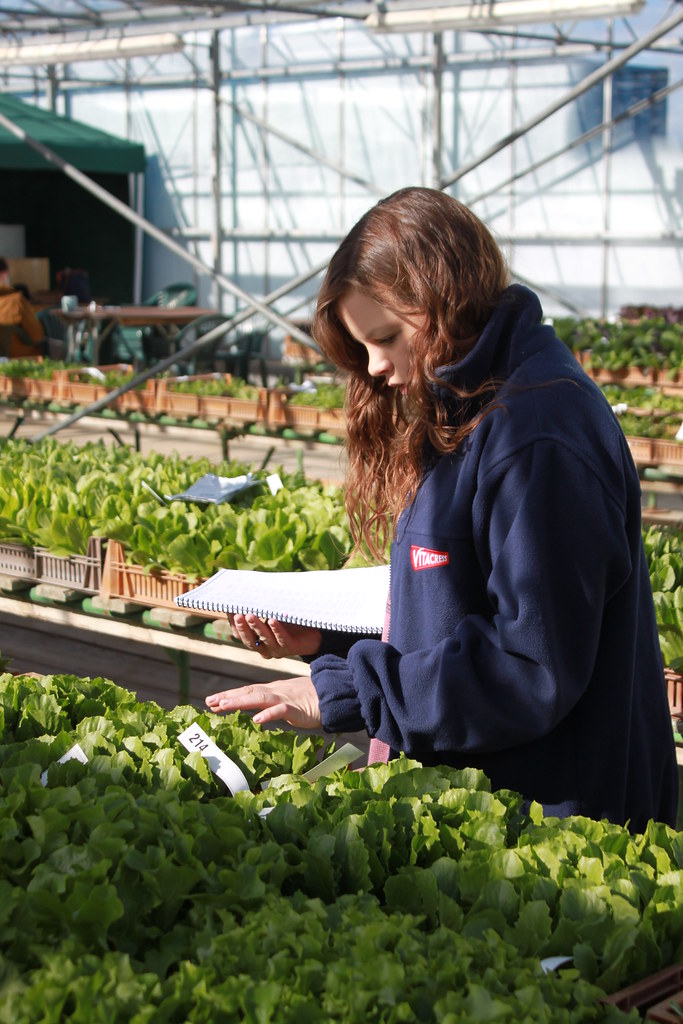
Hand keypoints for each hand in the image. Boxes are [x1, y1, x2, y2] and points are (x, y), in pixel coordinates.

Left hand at [205, 676, 320, 728]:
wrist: (334, 694)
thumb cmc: (311, 699)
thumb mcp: (288, 699)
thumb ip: (272, 704)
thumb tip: (257, 712)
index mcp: (273, 690)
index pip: (247, 692)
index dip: (230, 696)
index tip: (212, 701)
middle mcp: (276, 692)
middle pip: (249, 692)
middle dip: (229, 697)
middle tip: (209, 702)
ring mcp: (286, 699)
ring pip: (260, 698)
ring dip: (241, 701)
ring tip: (224, 705)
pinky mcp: (297, 709)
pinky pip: (281, 711)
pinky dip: (269, 714)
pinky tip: (257, 720)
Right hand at [228, 613, 321, 659]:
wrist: (314, 633)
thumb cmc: (290, 622)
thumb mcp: (272, 614)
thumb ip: (260, 608)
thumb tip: (244, 591)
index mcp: (257, 641)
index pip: (241, 635)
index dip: (235, 625)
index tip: (230, 610)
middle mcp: (265, 648)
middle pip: (250, 640)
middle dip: (243, 627)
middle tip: (237, 615)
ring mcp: (278, 649)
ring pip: (264, 639)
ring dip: (256, 627)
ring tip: (250, 615)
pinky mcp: (291, 647)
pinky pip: (282, 639)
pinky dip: (276, 629)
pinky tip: (272, 620)